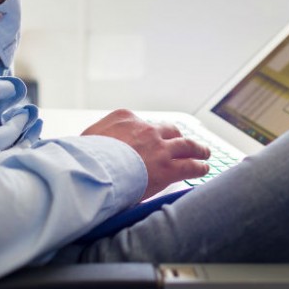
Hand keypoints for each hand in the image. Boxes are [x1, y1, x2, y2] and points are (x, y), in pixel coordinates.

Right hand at [82, 109, 210, 199]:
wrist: (92, 170)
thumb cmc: (84, 158)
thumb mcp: (86, 138)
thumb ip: (97, 138)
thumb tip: (92, 146)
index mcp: (124, 118)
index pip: (142, 123)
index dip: (148, 133)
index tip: (150, 139)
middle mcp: (145, 128)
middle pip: (168, 129)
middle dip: (176, 136)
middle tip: (181, 140)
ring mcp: (159, 146)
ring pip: (185, 144)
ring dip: (196, 148)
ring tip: (204, 152)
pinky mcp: (168, 166)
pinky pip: (190, 165)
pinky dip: (199, 166)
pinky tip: (204, 168)